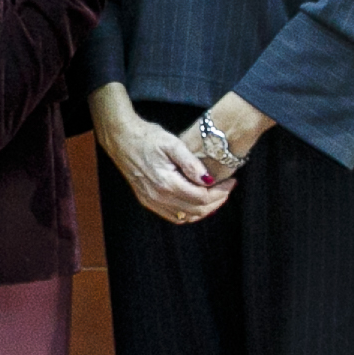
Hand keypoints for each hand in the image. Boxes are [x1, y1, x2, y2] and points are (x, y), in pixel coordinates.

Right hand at [93, 84, 230, 225]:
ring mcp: (151, 202)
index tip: (231, 182)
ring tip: (216, 196)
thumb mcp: (173, 144)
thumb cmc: (147, 137)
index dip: (221, 192)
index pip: (202, 198)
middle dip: (217, 201)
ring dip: (204, 210)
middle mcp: (158, 198)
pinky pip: (174, 216)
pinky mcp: (147, 201)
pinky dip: (189, 213)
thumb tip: (209, 180)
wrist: (121, 139)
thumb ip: (192, 164)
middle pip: (196, 210)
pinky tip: (197, 203)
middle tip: (227, 188)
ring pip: (186, 217)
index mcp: (167, 184)